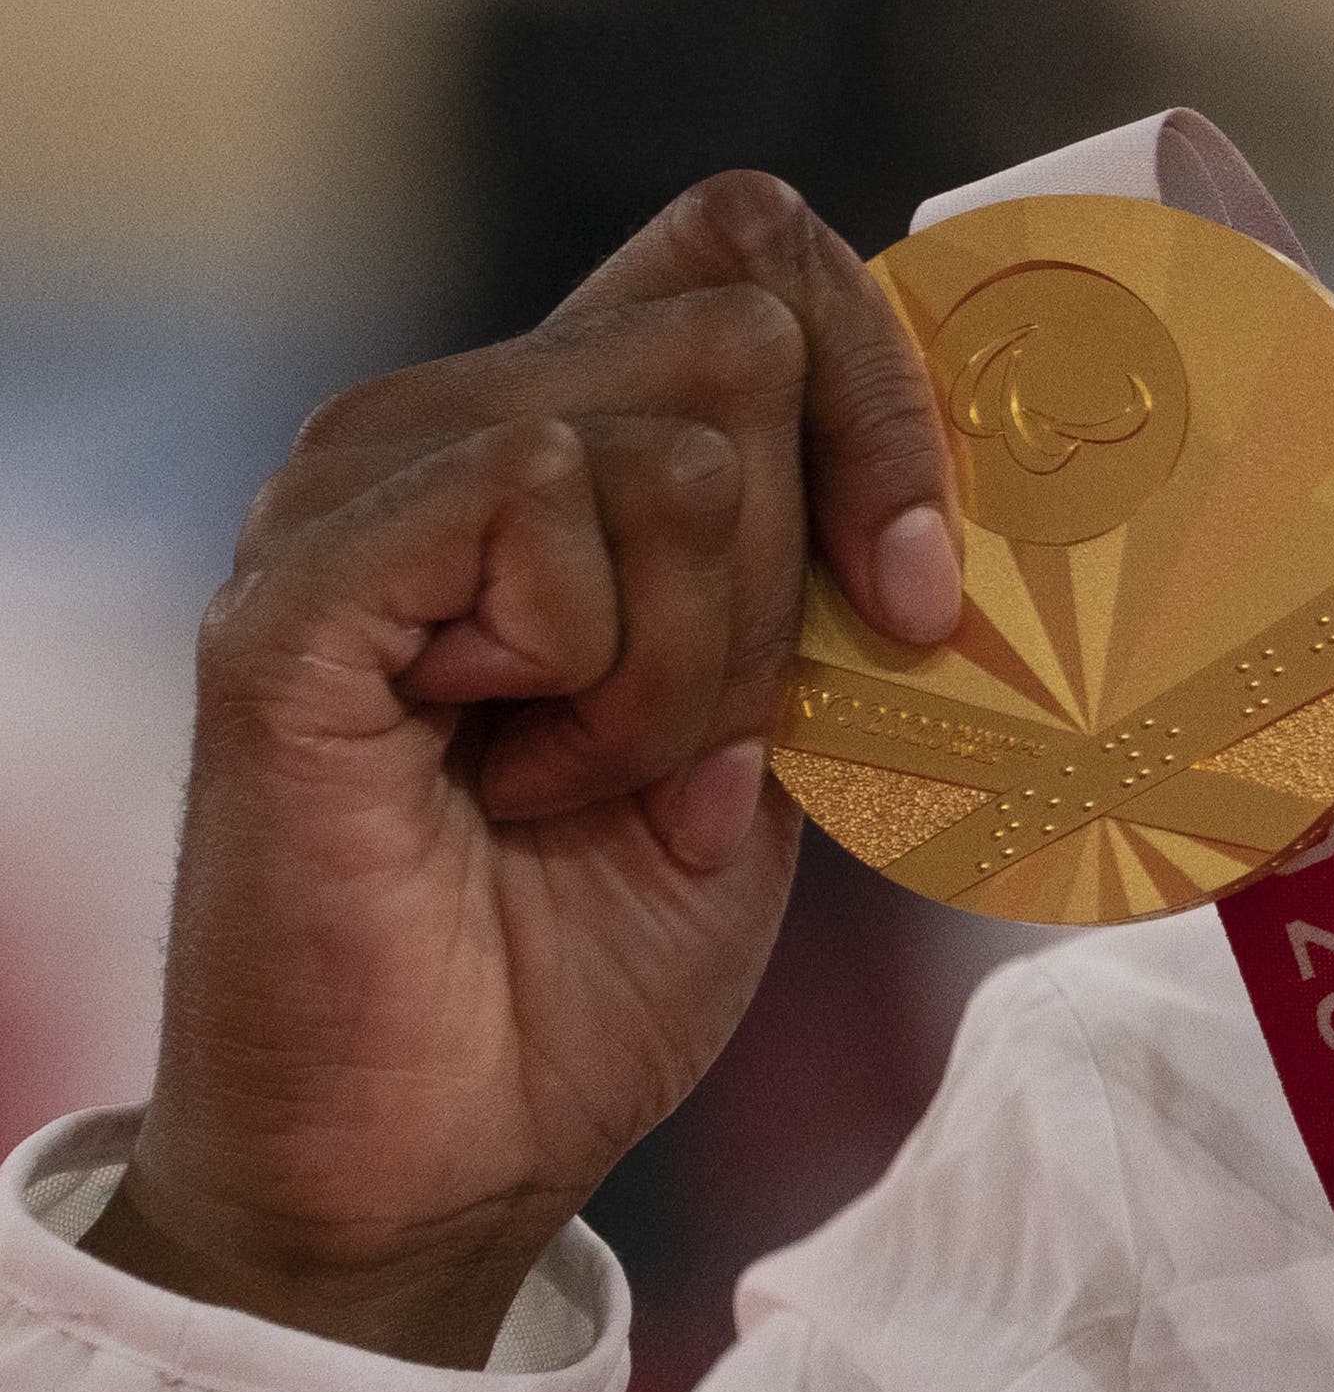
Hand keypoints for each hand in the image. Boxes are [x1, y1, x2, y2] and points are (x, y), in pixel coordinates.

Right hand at [91, 175, 961, 1363]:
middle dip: (793, 571)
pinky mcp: (299, 592)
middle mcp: (445, 421)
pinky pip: (539, 504)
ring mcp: (356, 491)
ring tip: (579, 780)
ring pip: (674, 447)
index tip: (928, 593)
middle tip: (693, 742)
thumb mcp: (783, 735)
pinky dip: (593, 678)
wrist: (446, 1151)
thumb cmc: (591, 949)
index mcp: (564, 431)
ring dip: (693, 660)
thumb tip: (976, 488)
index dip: (887, 389)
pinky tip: (504, 778)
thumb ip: (837, 582)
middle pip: (746, 333)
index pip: (755, 240)